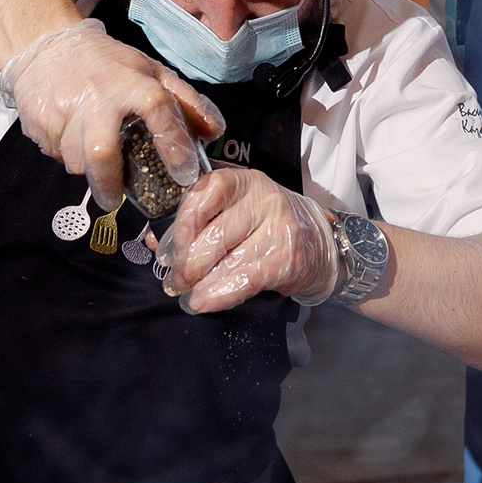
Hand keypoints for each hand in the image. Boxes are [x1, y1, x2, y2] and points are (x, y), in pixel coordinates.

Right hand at [0, 19, 223, 210]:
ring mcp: (63, 109)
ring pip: (76, 160)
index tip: (182, 175)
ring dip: (88, 169)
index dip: (174, 145)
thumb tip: (213, 131)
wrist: (48, 46)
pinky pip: (55, 153)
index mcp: (132, 81)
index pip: (158, 110)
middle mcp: (97, 95)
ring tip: (95, 158)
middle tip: (115, 198)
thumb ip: (184, 101)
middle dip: (109, 184)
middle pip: (100, 153)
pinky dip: (67, 155)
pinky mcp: (39, 120)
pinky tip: (72, 139)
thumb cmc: (107, 64)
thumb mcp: (150, 72)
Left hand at [151, 168, 340, 313]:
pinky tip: (204, 302)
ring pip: (226, 261)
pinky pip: (244, 280)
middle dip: (186, 264)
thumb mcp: (238, 209)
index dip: (183, 223)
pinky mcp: (288, 259)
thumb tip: (160, 243)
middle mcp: (264, 199)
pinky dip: (218, 295)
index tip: (169, 249)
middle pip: (213, 234)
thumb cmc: (268, 225)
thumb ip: (201, 219)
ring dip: (199, 285)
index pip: (206, 192)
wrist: (321, 244)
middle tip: (173, 280)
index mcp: (244, 181)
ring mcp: (280, 228)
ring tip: (186, 295)